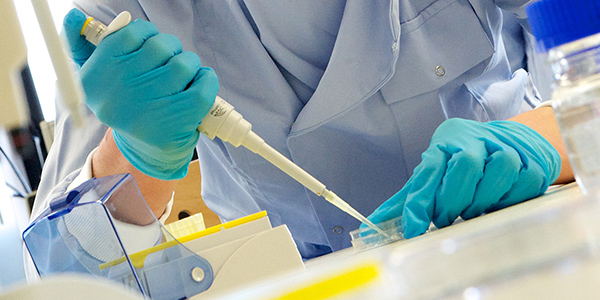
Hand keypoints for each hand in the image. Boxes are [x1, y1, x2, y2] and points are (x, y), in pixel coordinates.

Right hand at [63, 9, 217, 179]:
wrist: (142, 152)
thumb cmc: (124, 106)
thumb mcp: (95, 79)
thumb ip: (81, 44)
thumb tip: (74, 15)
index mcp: (97, 74)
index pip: (133, 31)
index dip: (148, 35)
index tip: (149, 47)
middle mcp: (121, 90)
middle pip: (162, 46)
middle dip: (171, 51)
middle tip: (168, 65)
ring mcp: (150, 106)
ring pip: (184, 64)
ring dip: (190, 66)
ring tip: (183, 78)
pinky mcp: (177, 119)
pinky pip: (203, 85)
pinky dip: (207, 80)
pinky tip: (199, 85)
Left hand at [366, 118, 560, 237]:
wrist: (514, 140)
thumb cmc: (465, 160)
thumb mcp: (435, 173)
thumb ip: (409, 199)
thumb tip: (372, 225)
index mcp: (446, 141)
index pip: (429, 170)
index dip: (419, 202)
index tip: (412, 229)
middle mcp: (476, 139)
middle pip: (466, 165)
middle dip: (453, 200)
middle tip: (445, 219)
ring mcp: (508, 147)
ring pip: (500, 170)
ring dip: (482, 200)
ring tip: (470, 211)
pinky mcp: (533, 161)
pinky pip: (525, 181)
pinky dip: (508, 199)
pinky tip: (496, 203)